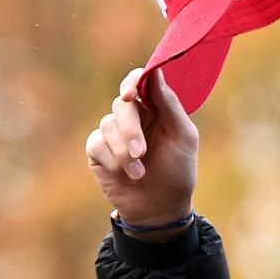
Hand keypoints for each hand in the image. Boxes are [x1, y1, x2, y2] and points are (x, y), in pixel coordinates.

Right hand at [85, 68, 197, 230]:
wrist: (160, 208)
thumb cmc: (178, 171)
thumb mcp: (183, 137)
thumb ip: (169, 104)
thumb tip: (155, 71)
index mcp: (157, 108)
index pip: (140, 81)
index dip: (133, 82)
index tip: (131, 94)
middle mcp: (134, 116)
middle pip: (123, 105)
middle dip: (130, 129)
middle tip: (141, 153)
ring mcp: (114, 132)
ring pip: (107, 125)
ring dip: (123, 152)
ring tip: (139, 173)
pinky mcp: (98, 150)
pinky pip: (96, 143)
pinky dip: (112, 160)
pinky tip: (126, 175)